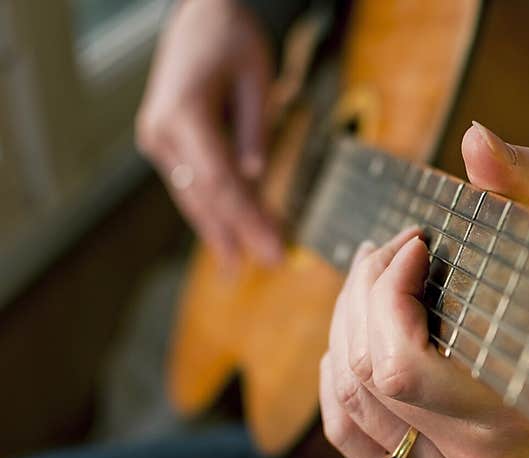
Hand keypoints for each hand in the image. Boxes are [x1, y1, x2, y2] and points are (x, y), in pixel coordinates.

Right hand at [136, 0, 282, 266]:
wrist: (199, 13)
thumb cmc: (231, 36)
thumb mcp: (257, 78)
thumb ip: (255, 130)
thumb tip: (254, 177)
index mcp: (184, 114)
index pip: (221, 183)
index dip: (249, 221)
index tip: (275, 249)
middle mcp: (161, 131)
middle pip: (204, 196)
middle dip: (238, 233)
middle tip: (268, 262)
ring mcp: (157, 138)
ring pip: (192, 195)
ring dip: (219, 230)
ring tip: (240, 264)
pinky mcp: (164, 141)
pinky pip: (189, 183)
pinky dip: (210, 209)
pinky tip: (224, 234)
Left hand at [319, 122, 528, 457]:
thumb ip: (521, 180)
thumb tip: (476, 138)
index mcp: (516, 410)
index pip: (398, 366)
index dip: (386, 292)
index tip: (413, 241)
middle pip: (364, 373)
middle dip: (363, 293)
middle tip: (388, 250)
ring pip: (348, 396)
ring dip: (346, 323)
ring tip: (373, 280)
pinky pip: (347, 431)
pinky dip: (334, 378)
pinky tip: (352, 339)